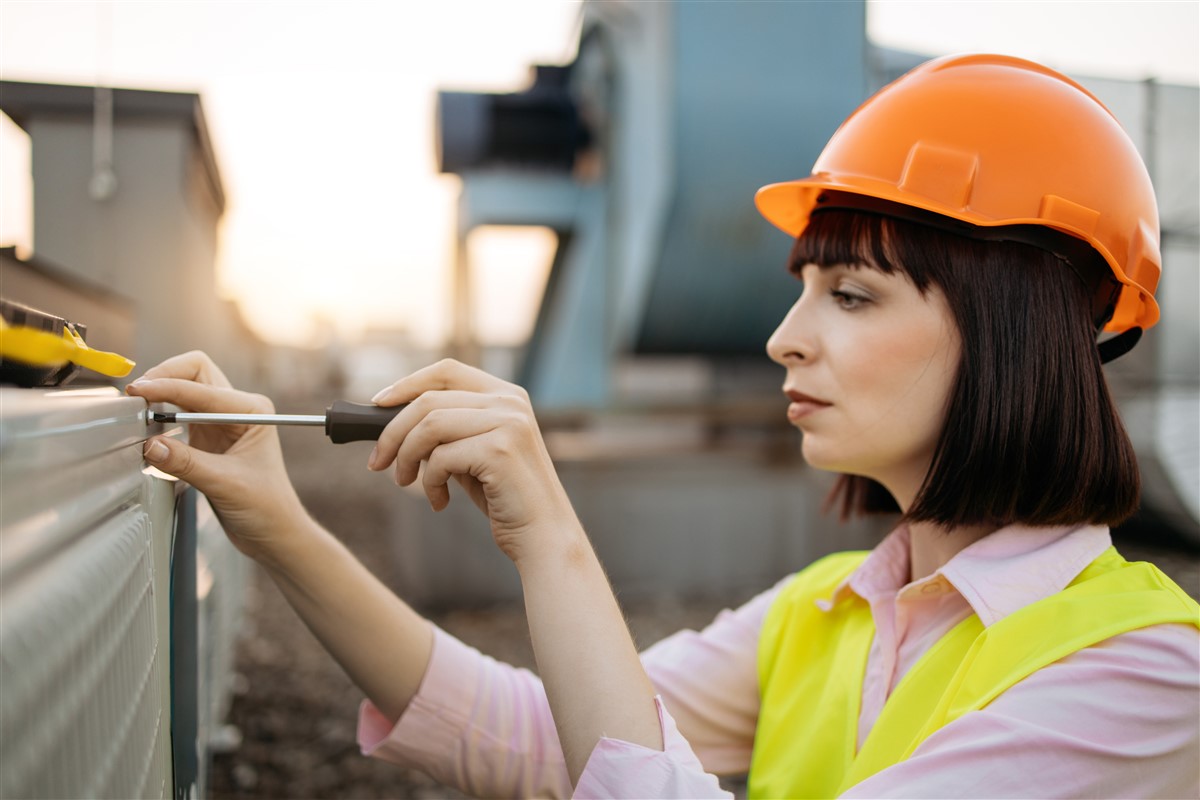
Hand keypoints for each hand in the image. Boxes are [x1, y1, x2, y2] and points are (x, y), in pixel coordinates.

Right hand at [125, 350, 305, 560]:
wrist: (273, 533)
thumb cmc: (266, 507)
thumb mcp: (226, 484)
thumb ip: (187, 463)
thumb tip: (149, 445)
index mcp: (252, 410)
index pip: (203, 386)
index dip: (168, 387)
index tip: (140, 393)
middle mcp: (238, 409)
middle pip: (194, 372)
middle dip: (165, 376)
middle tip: (137, 394)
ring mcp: (220, 421)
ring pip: (184, 389)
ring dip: (160, 394)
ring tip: (137, 408)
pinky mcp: (206, 437)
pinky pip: (177, 413)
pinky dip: (160, 413)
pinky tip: (146, 426)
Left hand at [369, 359, 579, 566]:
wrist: (543, 535)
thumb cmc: (504, 497)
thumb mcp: (473, 453)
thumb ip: (446, 431)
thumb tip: (391, 419)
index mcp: (506, 395)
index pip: (446, 371)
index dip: (407, 384)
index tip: (378, 405)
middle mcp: (510, 402)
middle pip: (429, 399)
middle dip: (393, 432)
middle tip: (378, 462)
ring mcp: (508, 423)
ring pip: (429, 426)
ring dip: (406, 457)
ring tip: (406, 482)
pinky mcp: (500, 450)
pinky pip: (441, 458)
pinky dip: (430, 483)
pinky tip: (439, 501)